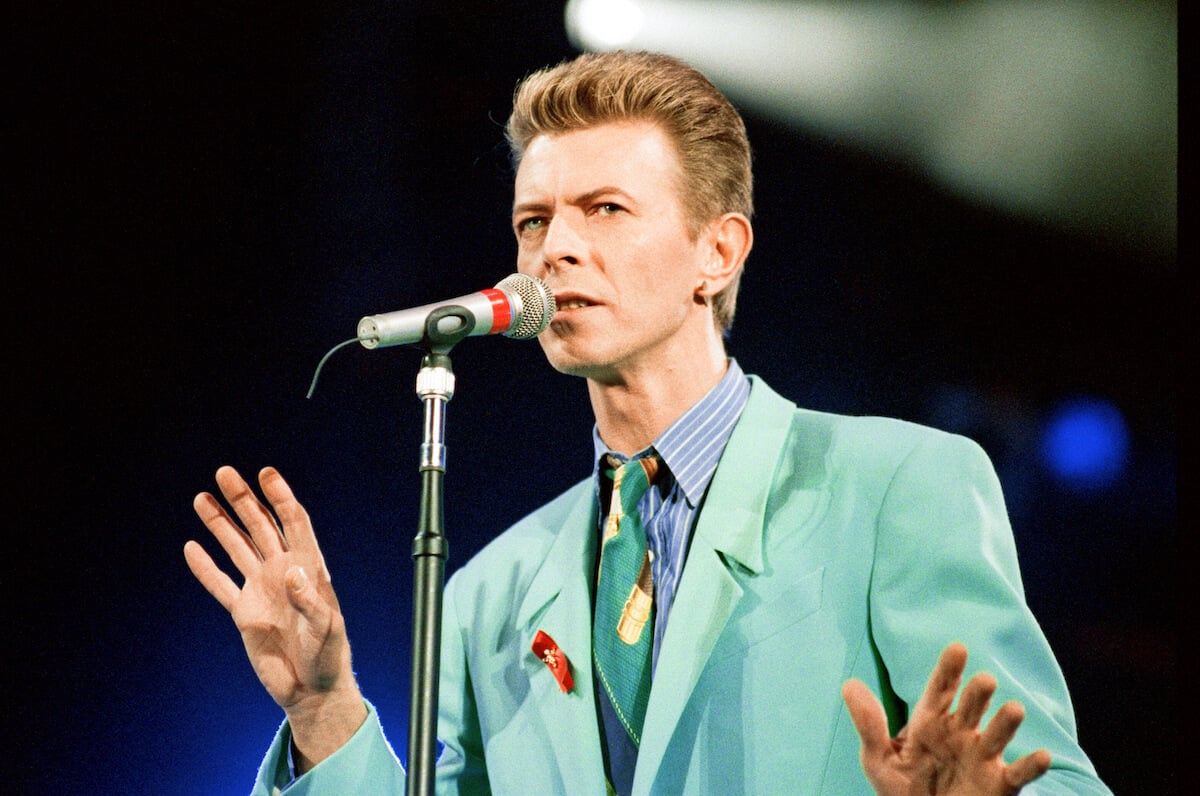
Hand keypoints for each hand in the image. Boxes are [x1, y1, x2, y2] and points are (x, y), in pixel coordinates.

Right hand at [184, 465, 366, 769]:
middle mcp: (283, 571)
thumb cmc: (329, 656)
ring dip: (220, 524)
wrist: (312, 689)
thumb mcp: (327, 628)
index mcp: (309, 567)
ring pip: (237, 548)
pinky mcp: (244, 613)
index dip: (280, 496)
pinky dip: (206, 568)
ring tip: (201, 498)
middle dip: (243, 499)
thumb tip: (292, 571)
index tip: (265, 473)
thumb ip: (310, 600)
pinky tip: (192, 548)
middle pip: (261, 526)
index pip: (293, 522)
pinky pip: (221, 585)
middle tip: (224, 472)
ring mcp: (262, 590)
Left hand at [842, 642, 1050, 794]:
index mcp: (931, 722)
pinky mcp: (999, 785)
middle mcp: (961, 733)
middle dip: (978, 694)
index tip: (958, 648)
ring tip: (1014, 709)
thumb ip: (869, 724)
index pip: (941, 689)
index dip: (949, 669)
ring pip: (997, 734)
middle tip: (984, 680)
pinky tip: (1043, 756)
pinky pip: (1019, 775)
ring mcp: (982, 757)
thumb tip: (849, 684)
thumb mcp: (878, 759)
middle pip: (972, 707)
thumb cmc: (901, 789)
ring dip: (1007, 722)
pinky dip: (1032, 766)